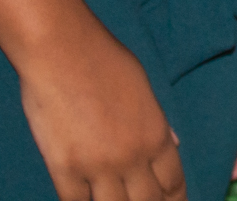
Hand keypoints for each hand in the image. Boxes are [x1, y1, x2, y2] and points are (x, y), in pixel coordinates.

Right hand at [17, 16, 184, 200]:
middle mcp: (132, 157)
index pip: (173, 183)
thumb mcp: (143, 88)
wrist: (63, 50)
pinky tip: (83, 200)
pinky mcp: (65, 170)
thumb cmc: (105, 60)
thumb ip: (157, 122)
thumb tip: (173, 144)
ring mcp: (98, 167)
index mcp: (156, 135)